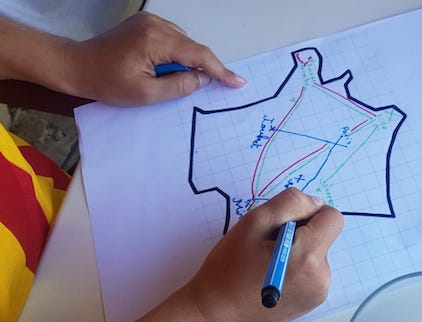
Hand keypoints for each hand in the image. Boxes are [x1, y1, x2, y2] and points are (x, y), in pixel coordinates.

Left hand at [63, 12, 245, 104]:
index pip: (198, 55)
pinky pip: (172, 38)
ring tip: (176, 80)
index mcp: (156, 40)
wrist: (78, 66)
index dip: (220, 70)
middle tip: (214, 87)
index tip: (237, 82)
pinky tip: (167, 68)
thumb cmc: (107, 82)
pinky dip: (177, 54)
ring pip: (183, 42)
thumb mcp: (146, 94)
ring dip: (188, 61)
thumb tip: (203, 79)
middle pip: (192, 46)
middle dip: (204, 67)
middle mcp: (155, 25)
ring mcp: (149, 21)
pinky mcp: (144, 23)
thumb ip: (179, 86)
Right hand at [182, 188, 343, 321]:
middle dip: (299, 234)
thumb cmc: (228, 270)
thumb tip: (315, 203)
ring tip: (264, 265)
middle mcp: (322, 277)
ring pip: (316, 254)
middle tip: (265, 247)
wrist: (214, 317)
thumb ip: (290, 204)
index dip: (309, 212)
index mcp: (310, 256)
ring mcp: (318, 293)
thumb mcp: (253, 223)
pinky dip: (295, 269)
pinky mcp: (311, 304)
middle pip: (323, 237)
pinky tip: (269, 279)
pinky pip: (311, 273)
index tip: (283, 223)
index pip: (333, 218)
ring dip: (296, 252)